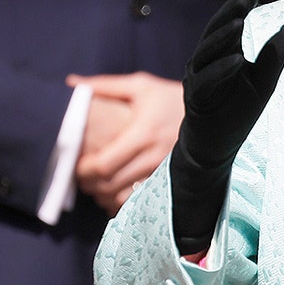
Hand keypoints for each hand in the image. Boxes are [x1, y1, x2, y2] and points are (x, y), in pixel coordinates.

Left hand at [71, 72, 183, 215]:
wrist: (210, 113)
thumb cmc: (170, 97)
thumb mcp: (141, 86)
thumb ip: (105, 86)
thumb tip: (72, 82)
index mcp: (143, 133)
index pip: (104, 165)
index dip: (85, 171)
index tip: (77, 166)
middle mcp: (154, 156)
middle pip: (111, 184)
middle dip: (90, 185)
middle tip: (82, 178)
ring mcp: (164, 171)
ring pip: (124, 197)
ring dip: (104, 196)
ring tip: (97, 186)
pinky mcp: (170, 179)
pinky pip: (141, 200)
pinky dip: (122, 202)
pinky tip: (116, 192)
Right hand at [171, 0, 283, 253]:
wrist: (216, 148)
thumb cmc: (238, 112)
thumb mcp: (264, 81)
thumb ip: (274, 55)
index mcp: (221, 54)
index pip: (228, 24)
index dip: (239, 6)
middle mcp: (205, 62)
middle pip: (216, 32)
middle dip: (230, 13)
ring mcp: (197, 80)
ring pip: (207, 53)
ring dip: (223, 37)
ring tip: (240, 21)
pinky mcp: (196, 100)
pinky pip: (207, 82)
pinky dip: (222, 70)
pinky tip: (238, 60)